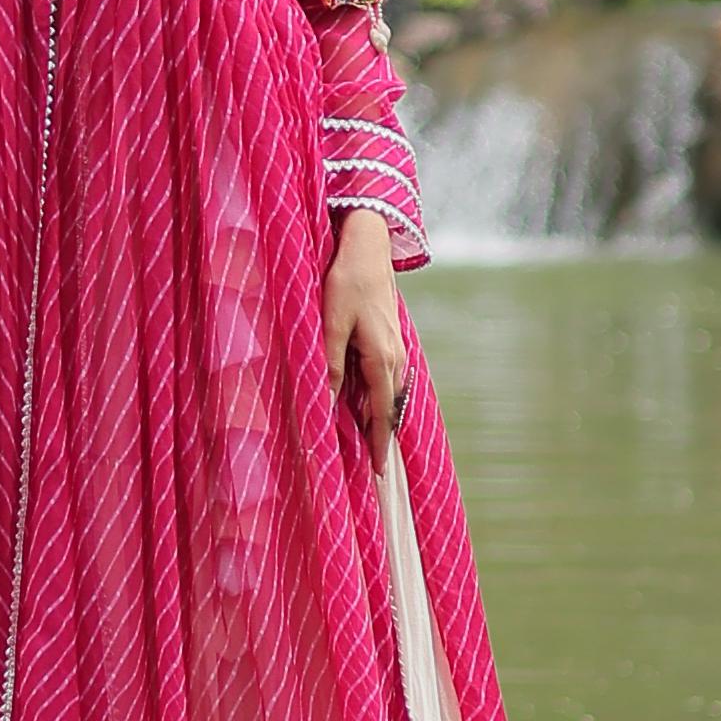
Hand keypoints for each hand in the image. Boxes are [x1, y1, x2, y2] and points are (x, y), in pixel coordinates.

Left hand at [322, 206, 409, 469]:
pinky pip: (386, 378)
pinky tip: (366, 402)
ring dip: (379, 418)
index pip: (382, 414)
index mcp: (381, 360)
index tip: (379, 474)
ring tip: (370, 444)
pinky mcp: (389, 338)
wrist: (368, 246)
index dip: (379, 444)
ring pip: (388, 393)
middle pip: (389, 408)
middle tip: (376, 469)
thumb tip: (324, 405)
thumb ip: (329, 366)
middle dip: (381, 438)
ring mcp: (395, 348)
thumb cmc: (346, 283)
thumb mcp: (330, 325)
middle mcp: (395, 359)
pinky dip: (378, 397)